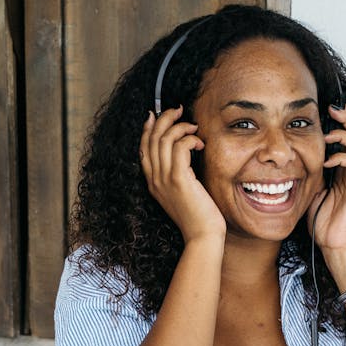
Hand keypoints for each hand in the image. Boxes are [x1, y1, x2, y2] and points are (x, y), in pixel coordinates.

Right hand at [139, 107, 225, 243]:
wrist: (202, 236)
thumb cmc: (198, 217)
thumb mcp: (181, 193)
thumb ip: (177, 175)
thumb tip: (183, 152)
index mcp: (152, 183)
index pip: (143, 149)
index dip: (147, 128)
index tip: (155, 114)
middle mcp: (154, 179)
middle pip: (152, 139)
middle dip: (164, 118)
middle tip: (178, 110)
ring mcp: (164, 179)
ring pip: (164, 139)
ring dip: (180, 126)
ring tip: (194, 127)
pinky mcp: (178, 179)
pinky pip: (179, 147)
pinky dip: (190, 139)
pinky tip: (200, 144)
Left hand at [306, 104, 345, 259]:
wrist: (334, 245)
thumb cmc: (324, 224)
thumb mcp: (312, 193)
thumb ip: (312, 176)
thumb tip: (300, 161)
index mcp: (345, 172)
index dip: (343, 123)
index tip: (332, 109)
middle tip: (334, 109)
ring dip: (344, 136)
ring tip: (329, 133)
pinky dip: (342, 158)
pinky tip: (328, 160)